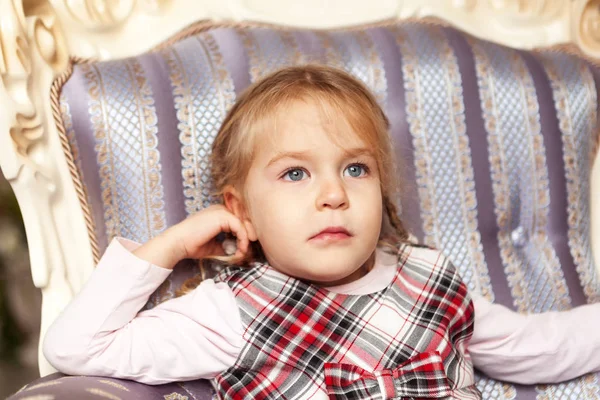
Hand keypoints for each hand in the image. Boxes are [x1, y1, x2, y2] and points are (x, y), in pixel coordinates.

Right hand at [133, 205, 249, 268]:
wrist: (178, 243)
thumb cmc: (192, 245)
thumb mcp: (214, 246)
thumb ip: (226, 246)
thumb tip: (239, 252)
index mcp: (218, 214)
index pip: (238, 223)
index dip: (243, 237)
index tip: (243, 251)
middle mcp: (221, 210)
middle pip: (243, 222)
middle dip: (247, 239)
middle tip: (246, 254)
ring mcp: (222, 211)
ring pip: (244, 225)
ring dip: (246, 242)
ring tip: (242, 254)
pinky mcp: (223, 216)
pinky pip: (240, 227)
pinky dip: (243, 240)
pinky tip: (240, 250)